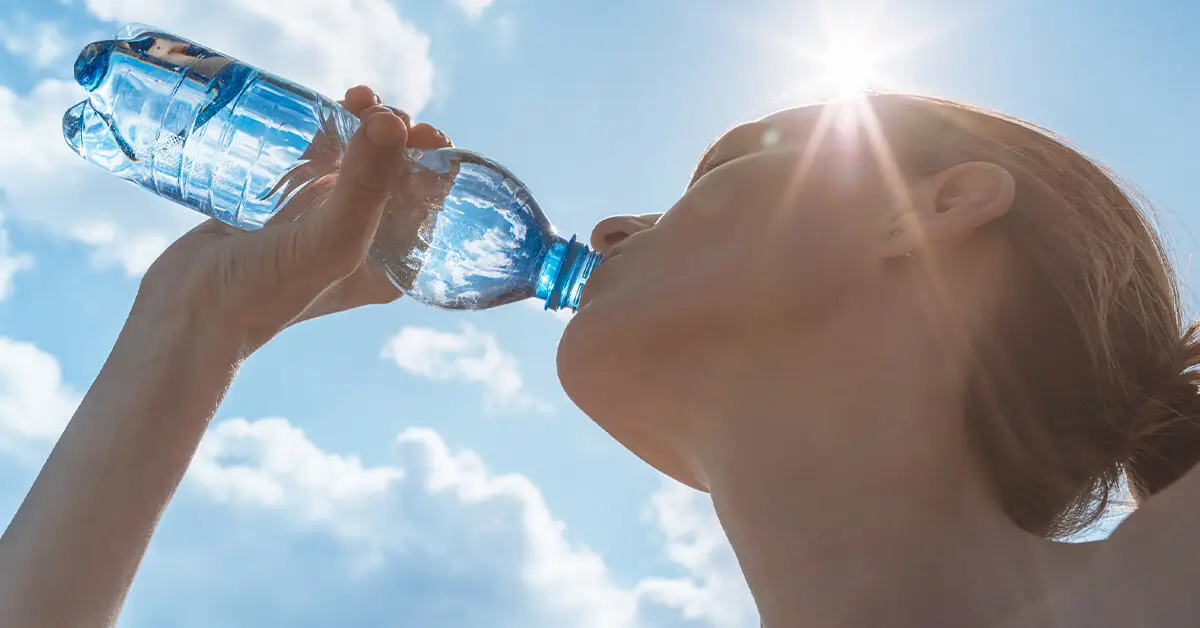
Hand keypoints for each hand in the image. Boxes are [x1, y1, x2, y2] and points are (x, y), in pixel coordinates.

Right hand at [133, 85, 452, 356]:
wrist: (187, 313)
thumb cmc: (265, 292)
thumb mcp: (331, 241)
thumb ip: (367, 185)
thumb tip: (395, 121)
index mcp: (389, 263)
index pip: (429, 203)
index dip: (432, 162)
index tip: (421, 130)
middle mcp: (361, 241)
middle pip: (395, 174)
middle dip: (396, 134)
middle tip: (377, 109)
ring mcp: (321, 220)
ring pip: (356, 159)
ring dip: (364, 124)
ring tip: (356, 97)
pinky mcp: (283, 202)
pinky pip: (316, 157)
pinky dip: (325, 129)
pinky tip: (327, 106)